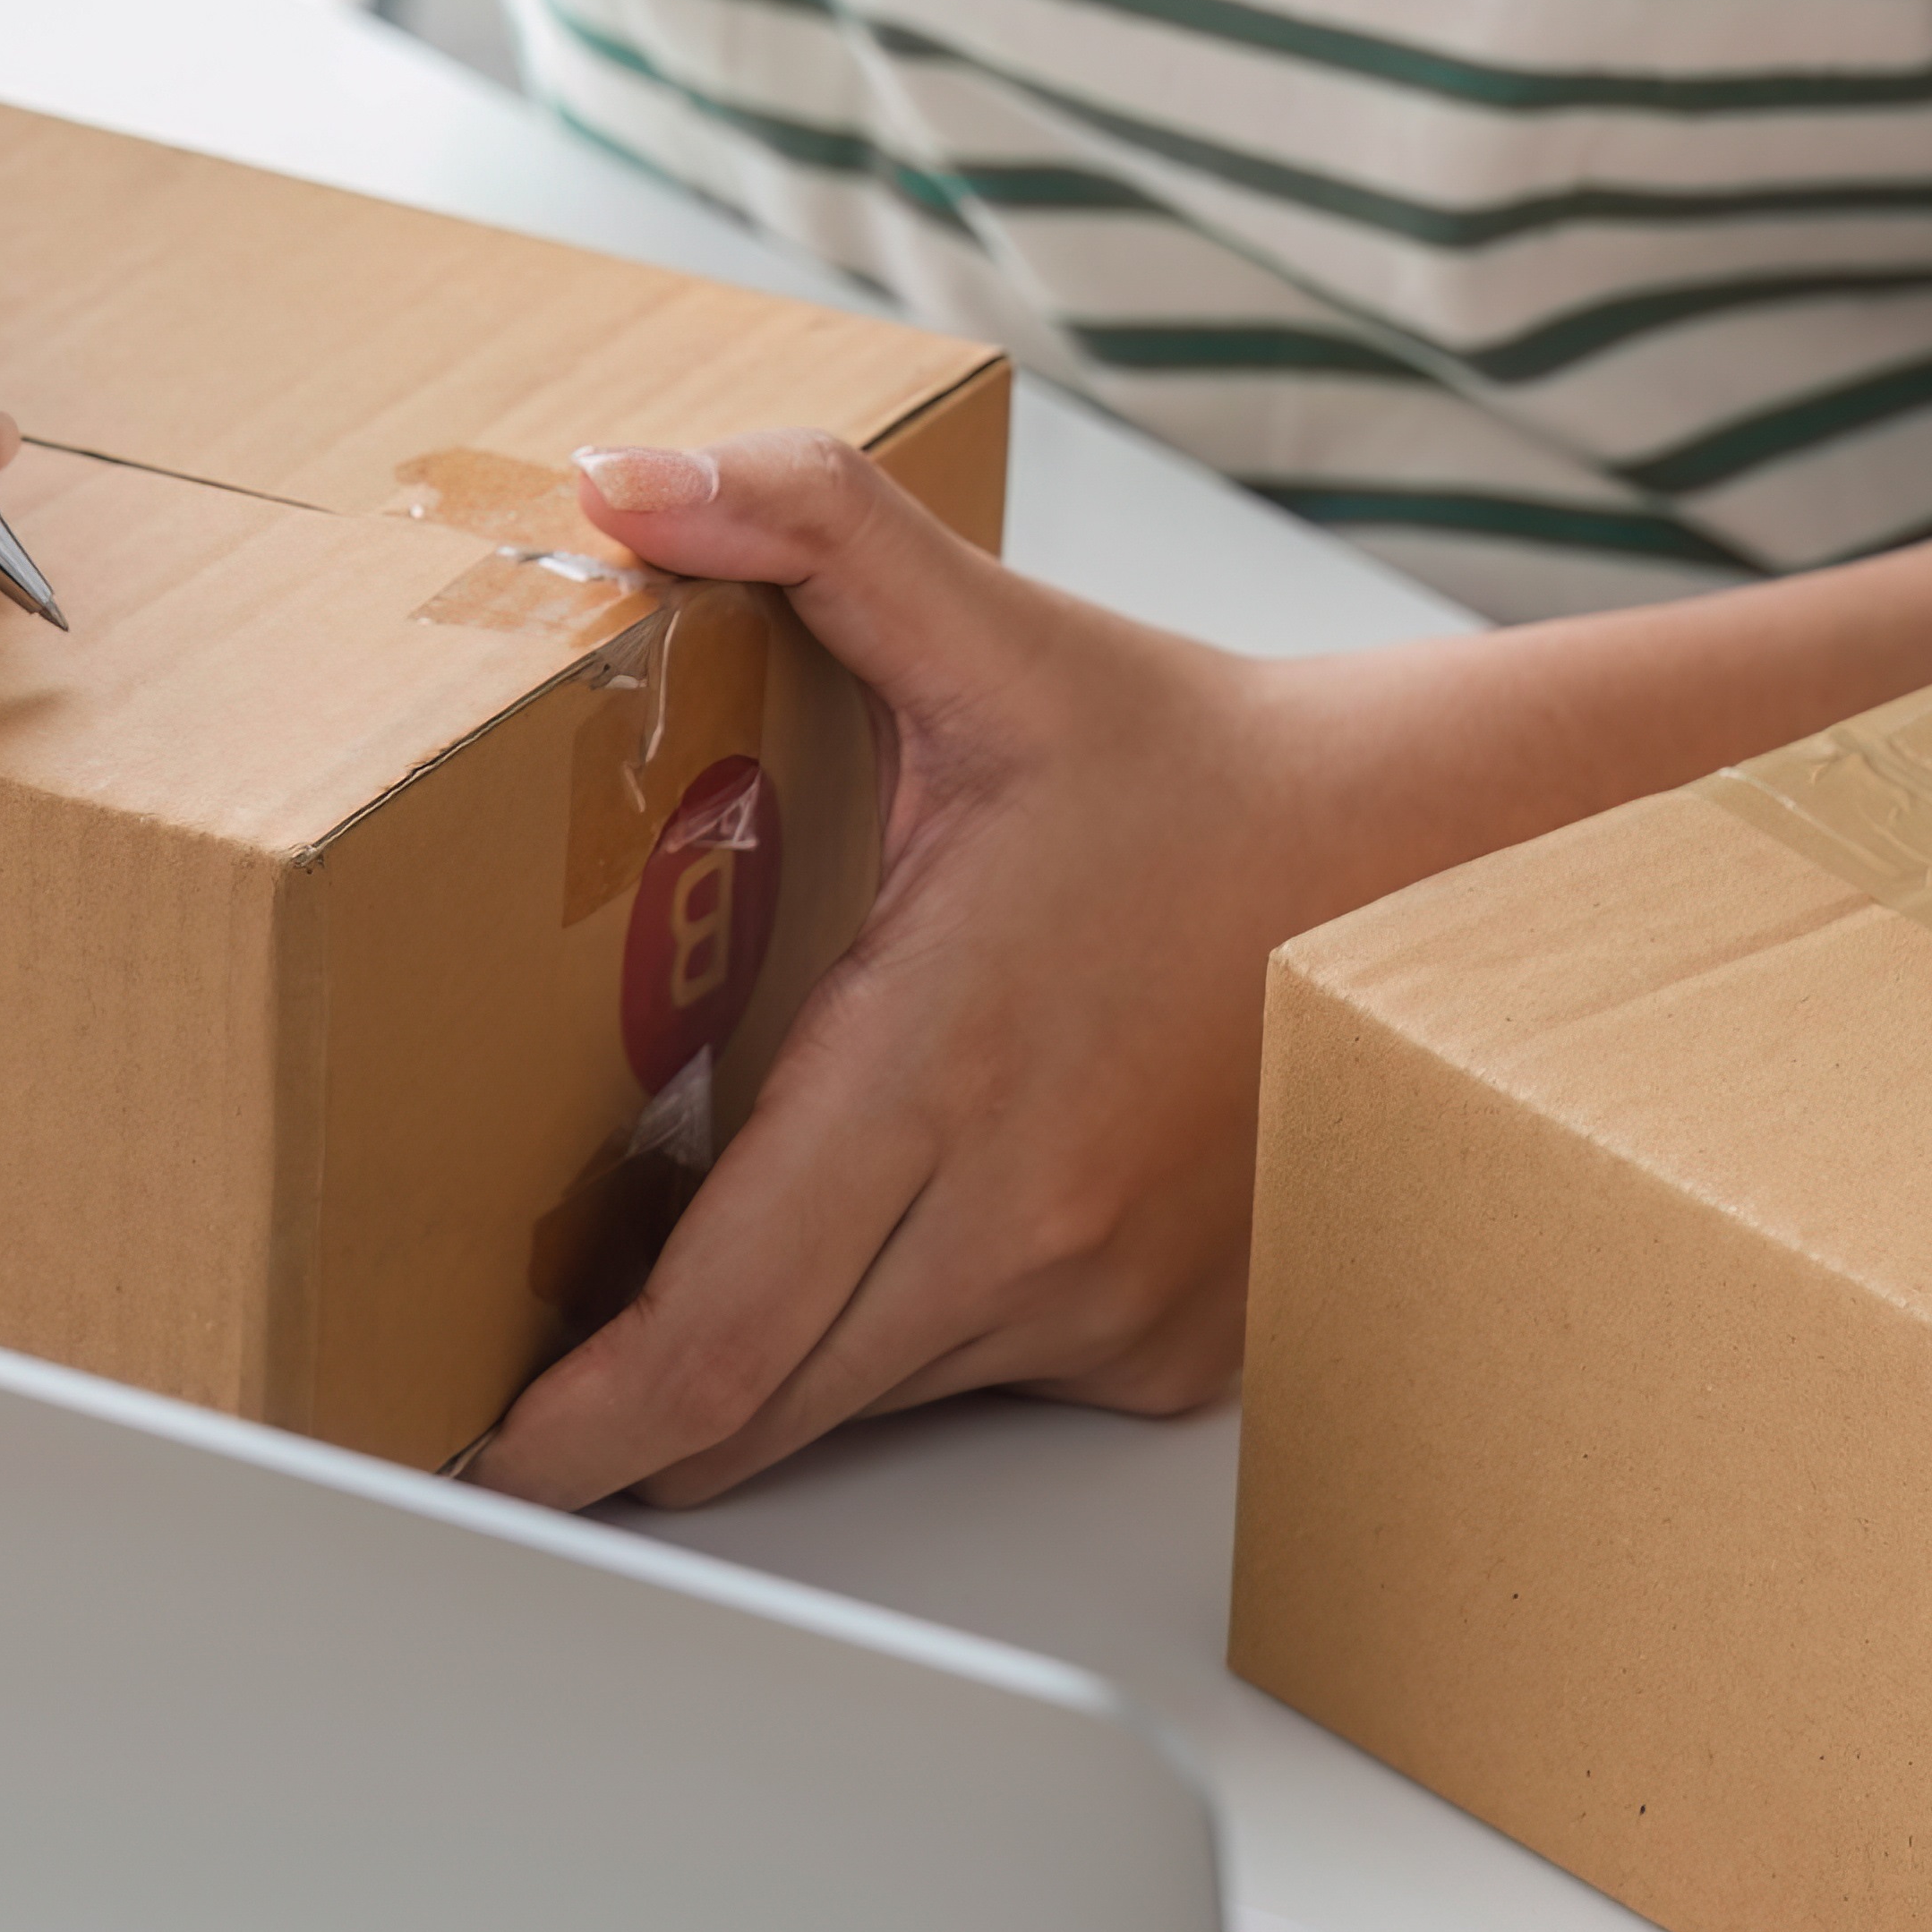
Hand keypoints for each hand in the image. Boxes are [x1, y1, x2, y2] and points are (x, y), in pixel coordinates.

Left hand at [468, 431, 1447, 1508]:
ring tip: (658, 1324)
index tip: (485, 1451)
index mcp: (941, 1070)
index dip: (583, 1419)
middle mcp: (1021, 1221)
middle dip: (624, 1433)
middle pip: (762, 1409)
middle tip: (516, 1411)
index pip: (720, 1323)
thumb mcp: (995, 635)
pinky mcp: (1164, 1352)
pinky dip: (897, 1346)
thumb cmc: (1214, 772)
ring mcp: (1101, 1304)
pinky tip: (870, 1248)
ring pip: (861, 1405)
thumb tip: (626, 480)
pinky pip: (981, 1383)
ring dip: (755, 1383)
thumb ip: (806, 529)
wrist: (1446, 866)